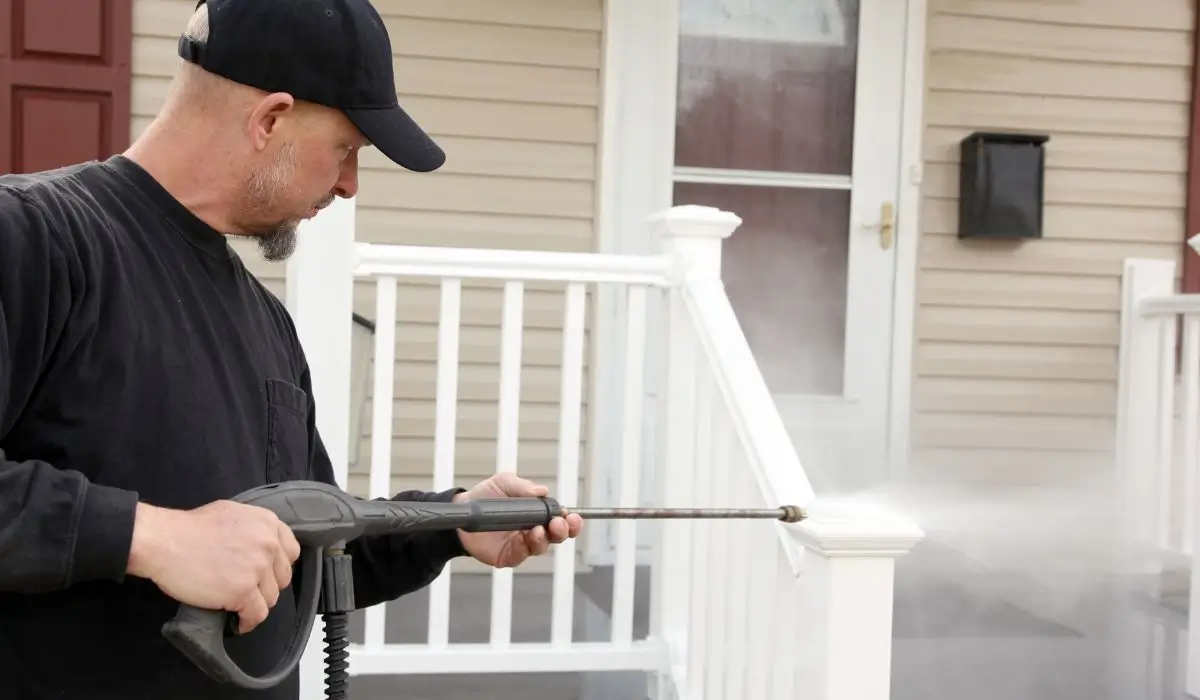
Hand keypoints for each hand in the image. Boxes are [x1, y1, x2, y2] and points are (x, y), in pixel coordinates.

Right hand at [126, 501, 301, 633]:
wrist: (165, 541)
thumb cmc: (190, 528)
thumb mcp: (233, 514)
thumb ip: (254, 529)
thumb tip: (261, 546)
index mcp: (268, 524)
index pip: (290, 552)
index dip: (277, 566)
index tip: (265, 574)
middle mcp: (268, 544)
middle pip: (282, 577)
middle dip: (266, 586)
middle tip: (248, 591)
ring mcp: (257, 568)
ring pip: (270, 598)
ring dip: (255, 604)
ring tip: (239, 605)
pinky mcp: (242, 591)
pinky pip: (256, 614)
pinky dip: (247, 622)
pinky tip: (238, 622)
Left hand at [454, 473, 582, 567]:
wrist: (462, 511)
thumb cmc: (485, 496)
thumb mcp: (503, 483)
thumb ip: (522, 486)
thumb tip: (542, 491)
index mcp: (536, 512)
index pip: (559, 518)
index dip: (568, 519)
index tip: (570, 516)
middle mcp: (533, 530)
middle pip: (557, 535)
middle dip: (564, 531)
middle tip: (559, 524)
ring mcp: (521, 544)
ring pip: (541, 546)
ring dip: (544, 539)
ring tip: (539, 530)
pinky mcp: (508, 556)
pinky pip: (522, 555)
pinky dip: (526, 547)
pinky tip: (526, 538)